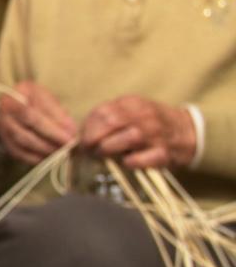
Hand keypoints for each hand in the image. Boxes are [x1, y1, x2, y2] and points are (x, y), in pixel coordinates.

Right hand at [0, 81, 76, 164]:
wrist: (14, 109)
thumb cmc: (36, 102)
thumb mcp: (47, 99)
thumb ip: (58, 113)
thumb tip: (71, 130)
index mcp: (18, 93)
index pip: (36, 109)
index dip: (55, 122)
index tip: (72, 133)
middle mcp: (6, 108)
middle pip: (29, 124)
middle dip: (51, 136)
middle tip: (68, 145)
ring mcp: (2, 125)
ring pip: (23, 140)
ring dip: (44, 148)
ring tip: (61, 152)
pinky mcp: (4, 141)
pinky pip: (18, 152)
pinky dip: (35, 157)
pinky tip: (49, 158)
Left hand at [80, 95, 196, 169]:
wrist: (186, 131)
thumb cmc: (147, 124)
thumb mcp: (128, 113)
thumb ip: (106, 119)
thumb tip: (79, 135)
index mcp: (131, 103)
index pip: (102, 112)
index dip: (87, 128)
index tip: (82, 140)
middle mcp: (145, 115)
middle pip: (113, 122)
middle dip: (94, 138)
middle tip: (89, 150)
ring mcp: (156, 134)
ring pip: (130, 137)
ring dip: (110, 148)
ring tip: (103, 155)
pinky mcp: (165, 153)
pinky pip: (146, 157)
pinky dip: (132, 162)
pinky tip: (125, 163)